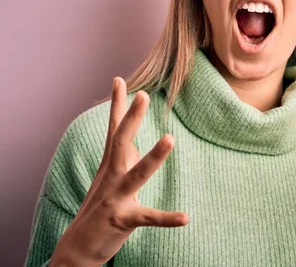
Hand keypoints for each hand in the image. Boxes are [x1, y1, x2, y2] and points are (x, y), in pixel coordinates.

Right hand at [50, 77, 188, 266]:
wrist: (79, 247)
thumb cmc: (101, 208)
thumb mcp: (112, 179)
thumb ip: (125, 159)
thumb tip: (137, 143)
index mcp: (111, 165)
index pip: (114, 130)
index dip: (116, 105)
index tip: (118, 79)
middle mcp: (111, 177)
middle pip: (121, 142)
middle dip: (132, 118)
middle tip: (144, 94)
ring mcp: (116, 198)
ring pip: (136, 175)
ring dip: (153, 157)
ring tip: (170, 138)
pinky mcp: (123, 220)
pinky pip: (148, 218)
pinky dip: (166, 218)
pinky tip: (185, 217)